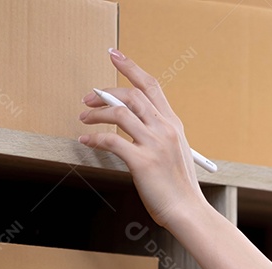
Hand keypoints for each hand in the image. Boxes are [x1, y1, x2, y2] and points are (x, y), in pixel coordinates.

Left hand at [78, 48, 211, 230]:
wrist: (187, 211)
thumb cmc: (178, 187)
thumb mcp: (173, 153)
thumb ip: (156, 135)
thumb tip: (129, 125)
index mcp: (172, 124)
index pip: (151, 86)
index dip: (130, 67)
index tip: (114, 54)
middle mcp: (165, 129)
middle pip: (131, 95)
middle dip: (104, 92)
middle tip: (88, 100)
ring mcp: (154, 144)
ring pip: (119, 113)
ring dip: (96, 114)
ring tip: (84, 120)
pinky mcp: (142, 161)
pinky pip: (111, 141)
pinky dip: (94, 138)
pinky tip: (86, 140)